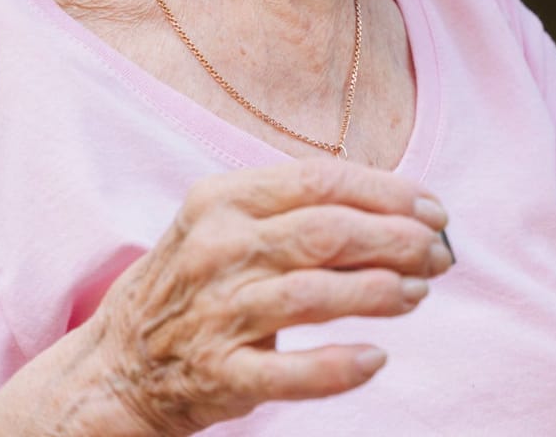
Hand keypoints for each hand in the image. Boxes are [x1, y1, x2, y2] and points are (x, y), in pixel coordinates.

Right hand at [81, 159, 453, 435]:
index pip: (322, 181)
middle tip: (440, 255)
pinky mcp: (218, 374)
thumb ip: (300, 211)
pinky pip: (290, 373)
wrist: (115, 364)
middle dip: (399, 240)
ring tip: (417, 294)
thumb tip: (403, 211)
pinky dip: (339, 367)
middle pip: (327, 233)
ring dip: (380, 293)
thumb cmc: (196, 283)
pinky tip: (376, 358)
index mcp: (223, 199)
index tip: (434, 209)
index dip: (389, 193)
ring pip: (315, 296)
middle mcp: (217, 250)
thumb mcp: (229, 224)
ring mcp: (216, 313)